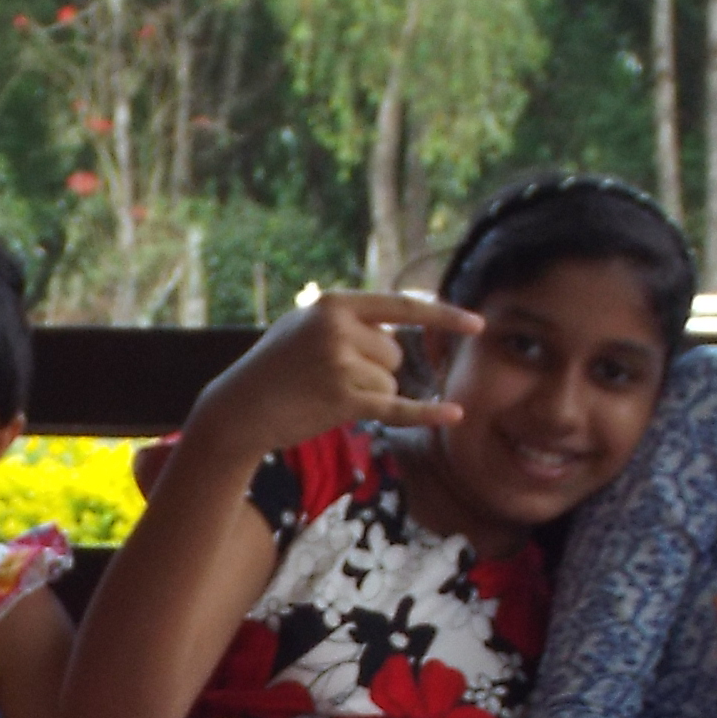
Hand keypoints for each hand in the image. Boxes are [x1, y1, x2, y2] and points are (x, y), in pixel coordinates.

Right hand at [195, 291, 484, 460]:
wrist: (239, 408)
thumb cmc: (272, 368)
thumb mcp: (304, 325)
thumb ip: (347, 320)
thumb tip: (393, 327)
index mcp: (334, 304)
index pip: (401, 307)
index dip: (443, 316)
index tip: (477, 324)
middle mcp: (340, 329)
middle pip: (394, 352)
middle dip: (372, 369)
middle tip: (326, 378)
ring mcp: (342, 364)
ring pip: (389, 381)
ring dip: (366, 392)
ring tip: (322, 393)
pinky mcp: (344, 399)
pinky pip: (396, 406)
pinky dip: (426, 413)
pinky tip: (454, 414)